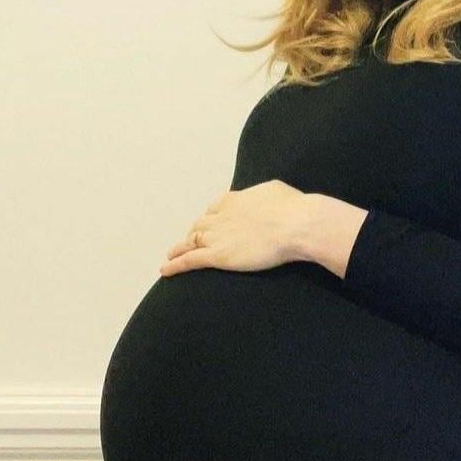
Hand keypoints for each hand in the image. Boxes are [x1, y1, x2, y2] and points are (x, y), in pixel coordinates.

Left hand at [159, 179, 308, 276]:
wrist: (295, 224)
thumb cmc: (293, 208)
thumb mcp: (276, 190)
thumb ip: (264, 194)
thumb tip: (267, 196)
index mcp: (234, 199)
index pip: (215, 208)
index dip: (210, 217)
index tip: (209, 222)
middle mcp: (221, 215)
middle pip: (200, 225)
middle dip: (194, 232)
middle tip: (190, 241)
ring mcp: (217, 236)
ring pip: (191, 241)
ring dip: (179, 248)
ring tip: (171, 255)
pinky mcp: (217, 255)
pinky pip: (190, 260)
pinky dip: (175, 265)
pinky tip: (165, 270)